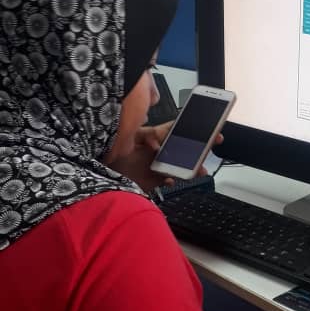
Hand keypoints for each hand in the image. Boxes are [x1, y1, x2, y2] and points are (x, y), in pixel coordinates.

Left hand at [109, 122, 223, 192]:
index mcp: (154, 136)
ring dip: (190, 168)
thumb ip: (146, 136)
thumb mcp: (130, 135)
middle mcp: (156, 150)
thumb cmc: (112, 148)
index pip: (176, 130)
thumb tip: (157, 143)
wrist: (99, 173)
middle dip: (197, 150)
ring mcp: (155, 165)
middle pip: (182, 149)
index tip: (207, 130)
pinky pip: (166, 180)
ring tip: (200, 170)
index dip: (192, 130)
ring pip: (178, 165)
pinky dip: (171, 180)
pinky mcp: (150, 180)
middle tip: (210, 149)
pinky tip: (172, 179)